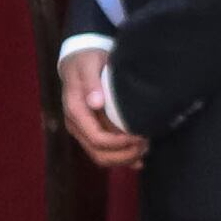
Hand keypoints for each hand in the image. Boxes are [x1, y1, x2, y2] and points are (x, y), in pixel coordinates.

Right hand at [57, 47, 143, 172]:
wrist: (77, 61)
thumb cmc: (85, 61)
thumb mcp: (88, 65)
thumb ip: (91, 82)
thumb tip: (96, 102)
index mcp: (75, 112)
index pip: (97, 138)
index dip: (120, 143)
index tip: (140, 136)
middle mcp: (76, 126)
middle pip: (99, 154)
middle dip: (124, 155)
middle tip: (146, 144)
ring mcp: (83, 131)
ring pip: (101, 157)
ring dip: (124, 158)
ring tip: (145, 149)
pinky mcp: (91, 132)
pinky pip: (104, 153)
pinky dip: (122, 159)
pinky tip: (139, 159)